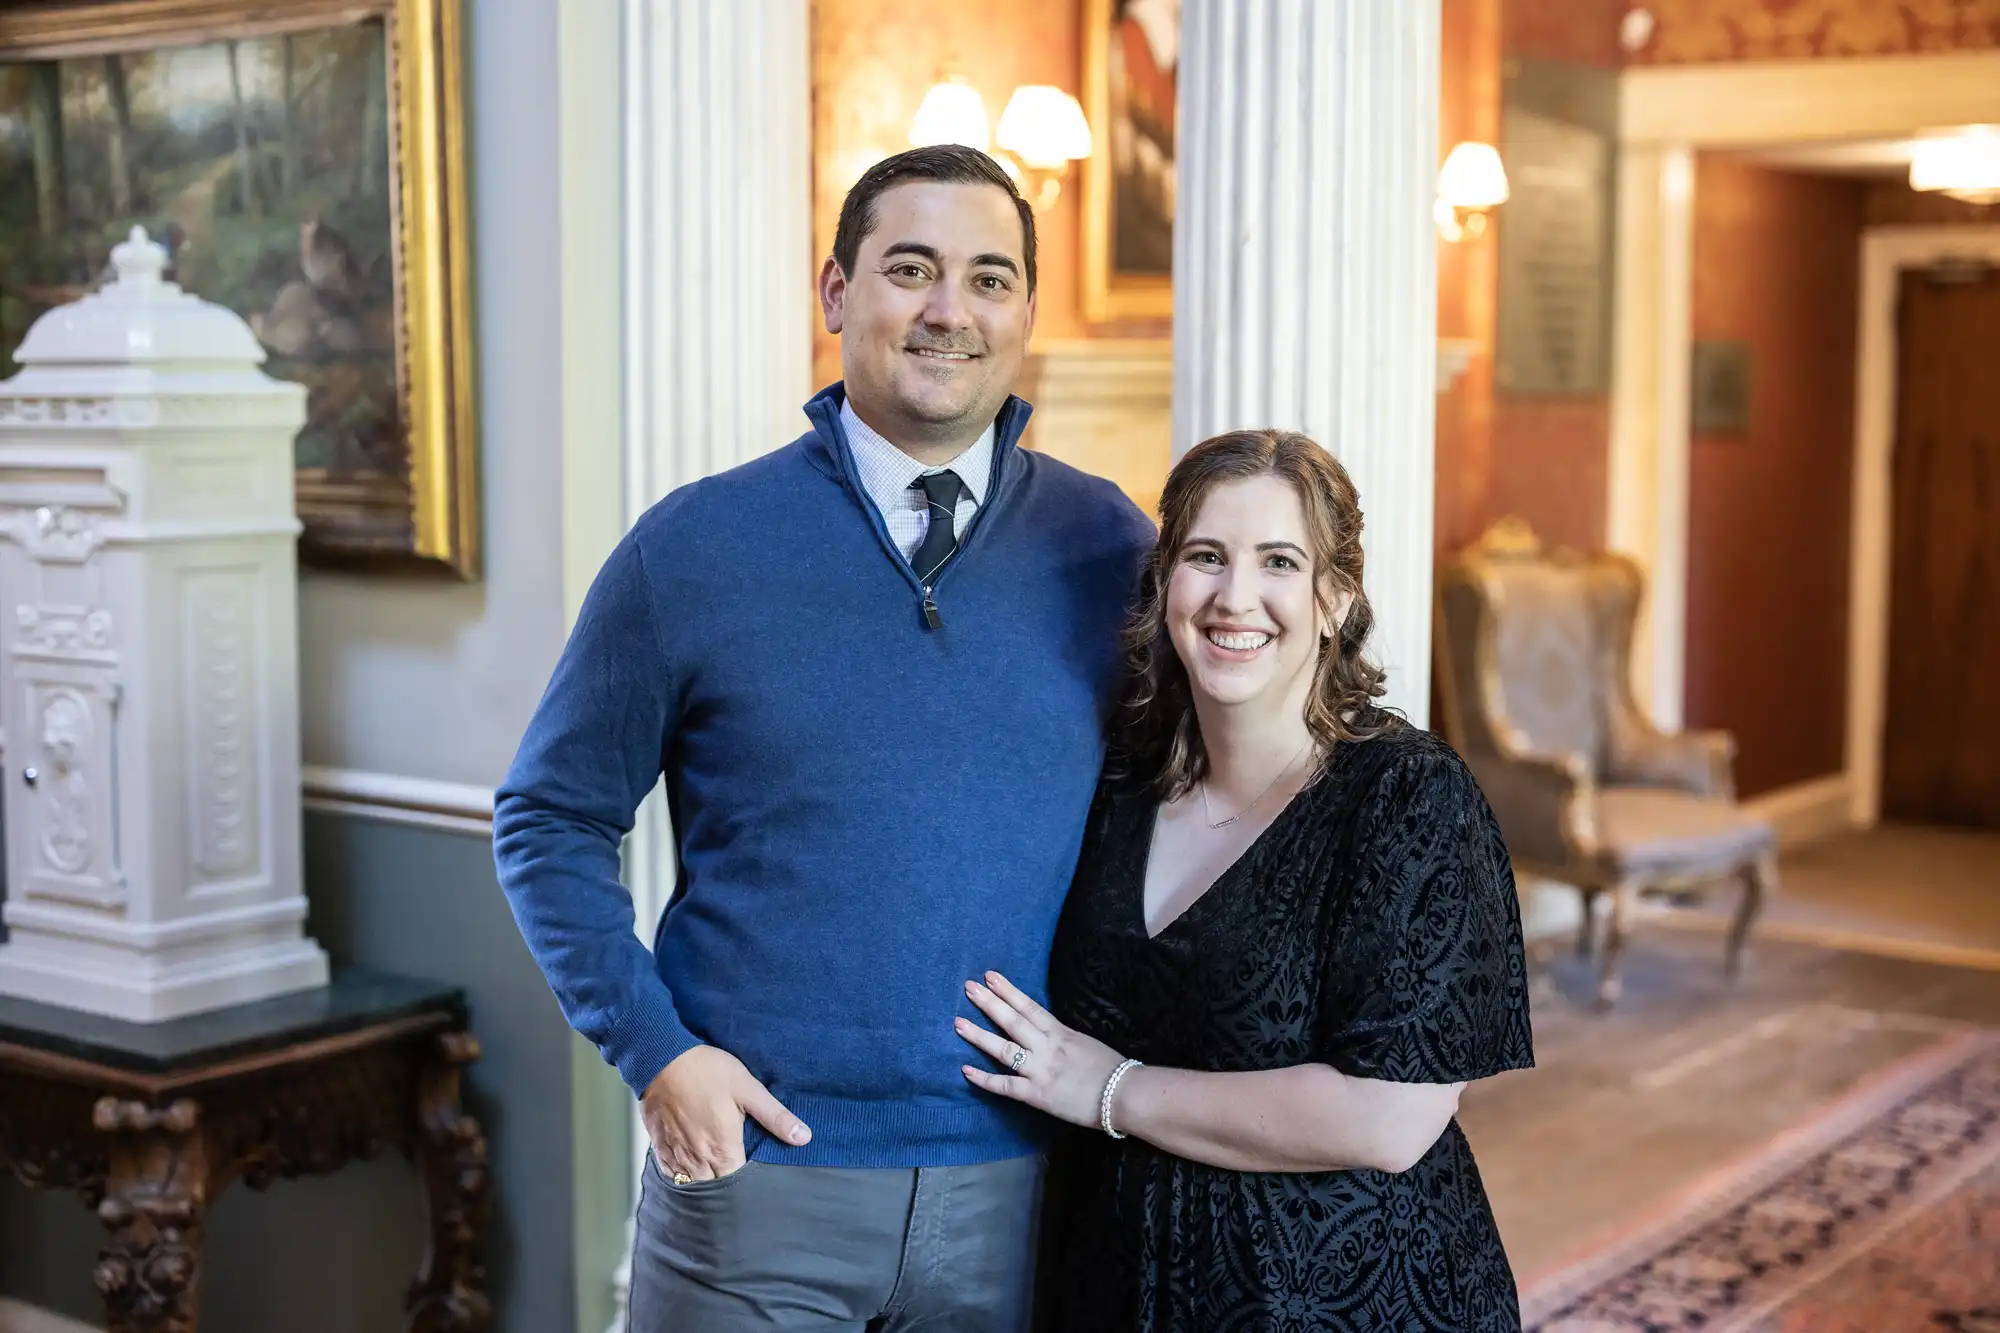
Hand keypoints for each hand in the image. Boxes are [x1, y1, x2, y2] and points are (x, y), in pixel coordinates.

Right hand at [640, 1045, 810, 1182]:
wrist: (661, 1058)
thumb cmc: (707, 1071)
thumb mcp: (748, 1089)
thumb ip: (775, 1117)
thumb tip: (803, 1138)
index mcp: (723, 1149)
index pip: (738, 1185)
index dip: (749, 1186)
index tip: (757, 1181)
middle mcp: (698, 1160)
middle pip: (715, 1189)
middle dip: (727, 1188)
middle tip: (738, 1180)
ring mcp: (676, 1155)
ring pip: (692, 1185)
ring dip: (705, 1183)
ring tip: (716, 1175)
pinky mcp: (659, 1146)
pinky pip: (672, 1174)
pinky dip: (682, 1175)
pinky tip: (691, 1167)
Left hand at [956, 971, 1124, 1129]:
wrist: (1124, 1095)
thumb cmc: (1111, 1070)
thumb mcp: (1086, 1044)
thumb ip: (1064, 1038)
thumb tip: (1048, 1034)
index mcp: (1061, 1033)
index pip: (1030, 1007)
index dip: (1008, 991)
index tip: (991, 976)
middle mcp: (1047, 1047)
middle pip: (1013, 1021)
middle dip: (989, 1003)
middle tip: (969, 987)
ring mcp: (1040, 1070)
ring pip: (1004, 1049)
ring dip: (979, 1035)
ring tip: (958, 1022)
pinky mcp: (1037, 1095)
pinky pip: (1005, 1086)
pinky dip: (984, 1079)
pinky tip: (965, 1070)